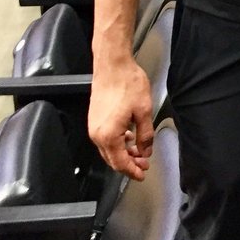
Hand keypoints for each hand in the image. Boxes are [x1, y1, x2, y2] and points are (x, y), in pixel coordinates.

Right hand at [88, 60, 153, 180]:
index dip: (132, 171)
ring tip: (140, 152)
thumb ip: (145, 135)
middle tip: (144, 164)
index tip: (142, 175)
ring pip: (109, 149)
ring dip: (124, 153)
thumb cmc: (128, 84)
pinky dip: (118, 143)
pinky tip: (129, 137)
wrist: (112, 64)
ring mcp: (93, 126)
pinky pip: (106, 139)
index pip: (120, 163)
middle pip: (112, 159)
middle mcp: (97, 135)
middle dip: (129, 164)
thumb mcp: (144, 111)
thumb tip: (145, 151)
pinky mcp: (94, 119)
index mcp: (108, 136)